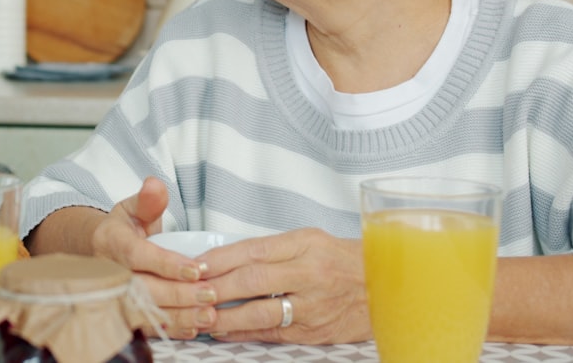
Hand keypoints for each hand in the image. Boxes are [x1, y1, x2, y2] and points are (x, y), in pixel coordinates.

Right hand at [87, 177, 226, 339]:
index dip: (166, 264)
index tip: (196, 269)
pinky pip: (146, 326)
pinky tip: (194, 328)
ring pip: (146, 311)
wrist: (98, 253)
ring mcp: (115, 295)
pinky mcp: (123, 312)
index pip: (137, 255)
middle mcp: (109, 272)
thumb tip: (155, 184)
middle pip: (144, 288)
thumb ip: (147, 200)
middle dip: (179, 294)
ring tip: (208, 315)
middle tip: (211, 294)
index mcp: (110, 242)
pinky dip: (171, 329)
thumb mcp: (132, 208)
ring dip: (179, 316)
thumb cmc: (122, 229)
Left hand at [202, 228, 369, 343]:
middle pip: (252, 280)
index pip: (253, 250)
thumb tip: (225, 258)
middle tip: (188, 290)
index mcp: (305, 244)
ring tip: (199, 314)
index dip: (219, 259)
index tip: (194, 265)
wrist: (384, 287)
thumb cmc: (341, 259)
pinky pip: (272, 332)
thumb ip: (271, 248)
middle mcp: (310, 273)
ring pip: (260, 311)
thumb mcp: (309, 239)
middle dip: (215, 287)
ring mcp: (313, 305)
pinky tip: (223, 329)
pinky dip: (243, 332)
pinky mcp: (314, 331)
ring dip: (224, 314)